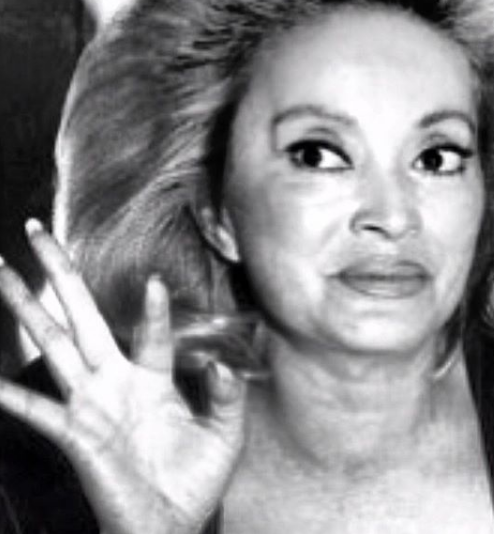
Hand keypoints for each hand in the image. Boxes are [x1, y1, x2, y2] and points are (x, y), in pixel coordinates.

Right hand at [0, 220, 247, 533]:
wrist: (173, 524)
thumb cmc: (197, 476)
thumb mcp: (225, 430)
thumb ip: (227, 393)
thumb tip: (221, 360)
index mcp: (153, 376)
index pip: (152, 330)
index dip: (153, 308)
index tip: (155, 281)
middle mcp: (116, 380)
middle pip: (82, 315)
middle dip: (60, 274)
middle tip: (37, 233)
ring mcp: (91, 403)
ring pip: (53, 344)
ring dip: (25, 308)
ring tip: (1, 273)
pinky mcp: (77, 434)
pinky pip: (38, 410)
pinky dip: (12, 396)